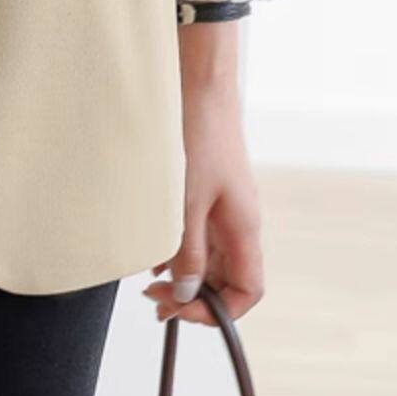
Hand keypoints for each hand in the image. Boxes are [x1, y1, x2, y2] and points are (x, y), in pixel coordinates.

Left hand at [143, 80, 263, 327]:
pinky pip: (198, 234)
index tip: (181, 311)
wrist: (198, 85)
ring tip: (149, 281)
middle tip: (155, 300)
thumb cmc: (199, 135)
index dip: (219, 310)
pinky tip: (153, 252)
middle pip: (225, 278)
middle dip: (193, 296)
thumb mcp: (187, 202)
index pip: (247, 290)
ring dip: (183, 274)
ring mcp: (224, 207)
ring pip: (209, 257)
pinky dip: (177, 248)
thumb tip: (186, 294)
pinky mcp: (208, 192)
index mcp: (244, 228)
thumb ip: (187, 251)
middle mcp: (239, 222)